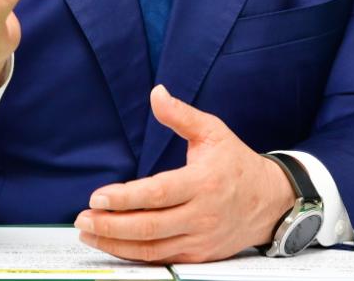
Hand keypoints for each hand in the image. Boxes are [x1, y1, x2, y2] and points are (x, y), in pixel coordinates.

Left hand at [74, 85, 295, 262]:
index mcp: (203, 183)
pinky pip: (161, 259)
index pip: (158, 194)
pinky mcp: (198, 256)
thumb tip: (156, 93)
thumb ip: (181, 115)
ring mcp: (199, 240)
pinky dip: (133, 256)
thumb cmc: (236, 162)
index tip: (97, 196)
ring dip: (115, 243)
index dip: (125, 198)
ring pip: (151, 249)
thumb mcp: (213, 131)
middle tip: (83, 218)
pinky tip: (113, 245)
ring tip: (88, 232)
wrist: (270, 201)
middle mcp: (201, 216)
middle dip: (111, 225)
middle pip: (149, 227)